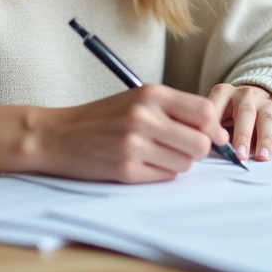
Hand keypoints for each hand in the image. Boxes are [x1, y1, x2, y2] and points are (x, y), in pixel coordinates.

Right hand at [29, 84, 229, 182]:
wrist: (56, 135)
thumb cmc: (101, 118)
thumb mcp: (136, 100)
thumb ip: (174, 110)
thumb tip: (215, 132)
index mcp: (151, 94)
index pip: (204, 112)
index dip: (214, 128)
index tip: (212, 136)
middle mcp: (144, 116)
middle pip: (201, 143)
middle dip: (197, 150)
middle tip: (180, 147)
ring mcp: (134, 144)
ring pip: (185, 163)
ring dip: (176, 162)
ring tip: (153, 153)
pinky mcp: (126, 169)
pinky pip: (164, 177)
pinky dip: (158, 173)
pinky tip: (139, 163)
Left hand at [207, 83, 271, 161]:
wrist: (254, 95)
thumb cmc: (228, 112)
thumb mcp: (216, 112)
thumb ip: (211, 128)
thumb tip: (205, 149)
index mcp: (224, 93)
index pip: (216, 106)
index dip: (214, 124)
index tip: (213, 143)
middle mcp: (245, 94)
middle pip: (245, 113)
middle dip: (242, 135)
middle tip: (240, 155)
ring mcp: (265, 103)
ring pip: (266, 121)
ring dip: (265, 140)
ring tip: (263, 157)